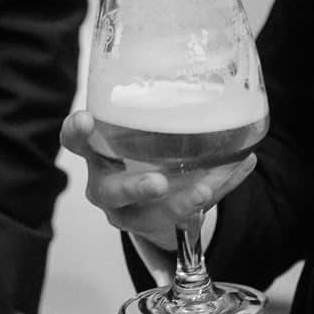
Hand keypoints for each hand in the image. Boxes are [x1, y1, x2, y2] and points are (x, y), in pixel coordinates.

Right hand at [59, 110, 255, 250]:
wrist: (150, 200)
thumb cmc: (138, 154)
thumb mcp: (136, 134)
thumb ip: (158, 115)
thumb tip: (211, 87)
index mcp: (96, 155)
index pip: (75, 143)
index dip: (76, 132)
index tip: (86, 119)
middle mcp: (107, 187)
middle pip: (110, 191)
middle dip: (134, 188)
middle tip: (158, 183)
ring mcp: (130, 212)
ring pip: (149, 214)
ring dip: (179, 203)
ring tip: (203, 191)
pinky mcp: (157, 226)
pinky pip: (188, 216)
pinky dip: (216, 192)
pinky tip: (237, 171)